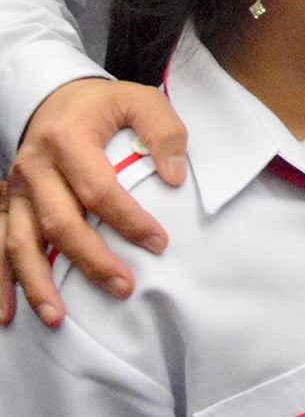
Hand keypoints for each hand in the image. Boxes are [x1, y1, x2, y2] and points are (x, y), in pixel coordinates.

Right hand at [3, 78, 186, 327]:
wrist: (56, 99)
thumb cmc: (105, 105)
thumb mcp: (141, 100)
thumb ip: (164, 132)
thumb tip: (174, 177)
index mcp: (68, 139)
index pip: (99, 189)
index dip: (128, 220)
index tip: (158, 243)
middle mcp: (35, 167)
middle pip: (60, 223)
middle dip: (91, 260)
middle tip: (124, 287)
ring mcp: (17, 190)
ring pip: (21, 243)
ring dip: (37, 283)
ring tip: (58, 318)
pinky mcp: (8, 205)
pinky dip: (0, 281)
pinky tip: (6, 313)